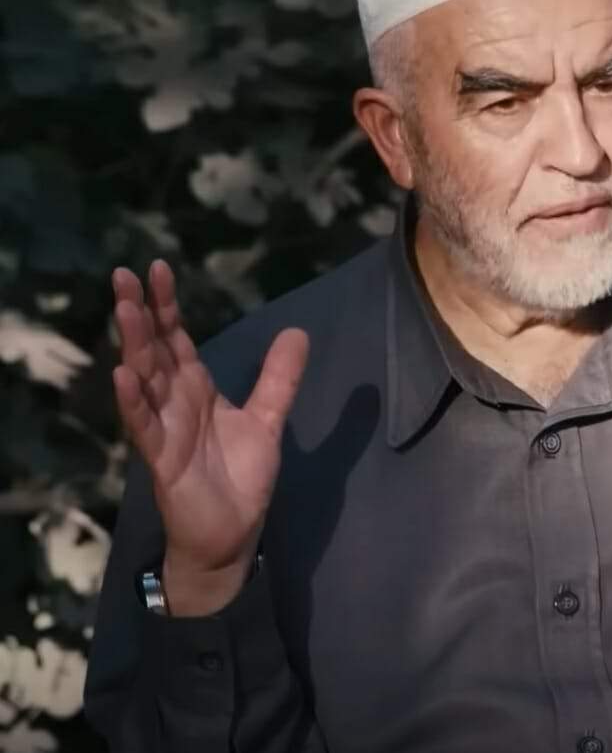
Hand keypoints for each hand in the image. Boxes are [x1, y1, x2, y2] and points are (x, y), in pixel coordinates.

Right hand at [111, 260, 308, 612]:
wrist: (232, 533)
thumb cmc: (241, 476)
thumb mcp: (268, 418)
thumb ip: (280, 378)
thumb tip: (298, 331)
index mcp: (197, 389)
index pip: (177, 339)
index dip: (167, 306)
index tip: (157, 268)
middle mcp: (175, 402)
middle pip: (153, 350)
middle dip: (139, 313)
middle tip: (123, 274)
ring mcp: (165, 428)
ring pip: (144, 380)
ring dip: (133, 346)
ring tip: (124, 309)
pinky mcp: (162, 459)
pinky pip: (144, 426)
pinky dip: (134, 401)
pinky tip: (123, 376)